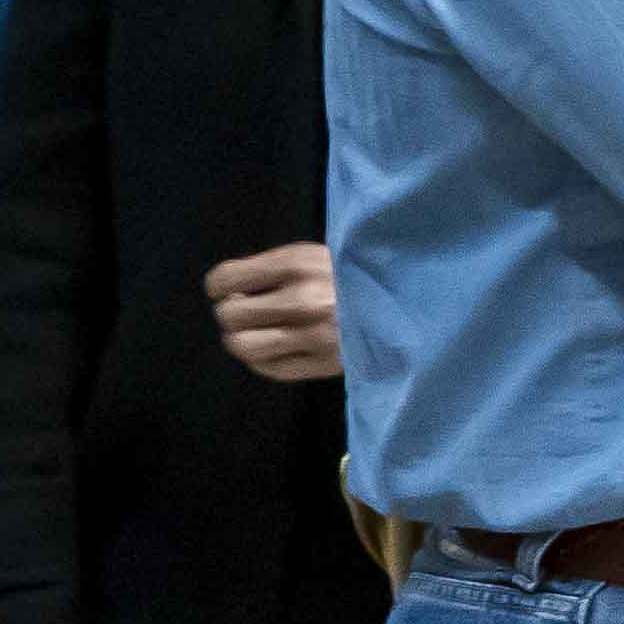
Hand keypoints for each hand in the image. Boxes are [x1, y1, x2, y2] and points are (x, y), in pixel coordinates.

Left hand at [205, 240, 340, 384]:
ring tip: (256, 333)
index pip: (226, 279)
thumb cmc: (353, 276)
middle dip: (231, 314)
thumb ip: (274, 268)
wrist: (405, 303)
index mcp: (295, 263)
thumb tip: (228, 289)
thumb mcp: (316, 255)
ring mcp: (310, 336)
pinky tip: (273, 349)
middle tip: (247, 311)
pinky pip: (269, 369)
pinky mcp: (321, 364)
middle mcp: (300, 300)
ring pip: (243, 347)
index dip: (218, 287)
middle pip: (229, 316)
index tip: (226, 290)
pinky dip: (262, 360)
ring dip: (242, 340)